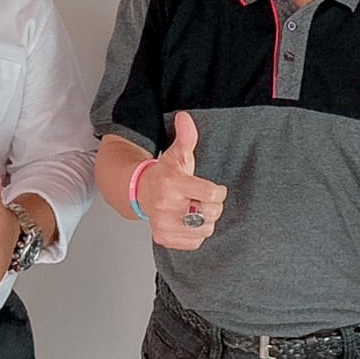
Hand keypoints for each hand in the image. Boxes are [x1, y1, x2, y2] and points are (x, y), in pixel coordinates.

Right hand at [138, 112, 227, 250]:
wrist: (141, 192)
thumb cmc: (165, 174)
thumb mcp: (177, 154)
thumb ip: (186, 136)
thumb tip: (185, 116)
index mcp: (173, 185)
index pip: (211, 195)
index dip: (218, 192)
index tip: (215, 189)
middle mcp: (166, 207)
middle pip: (210, 214)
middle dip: (213, 206)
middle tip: (203, 199)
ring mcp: (164, 225)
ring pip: (205, 229)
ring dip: (205, 220)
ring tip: (195, 209)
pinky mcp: (164, 239)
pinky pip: (195, 242)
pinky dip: (196, 233)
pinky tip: (188, 221)